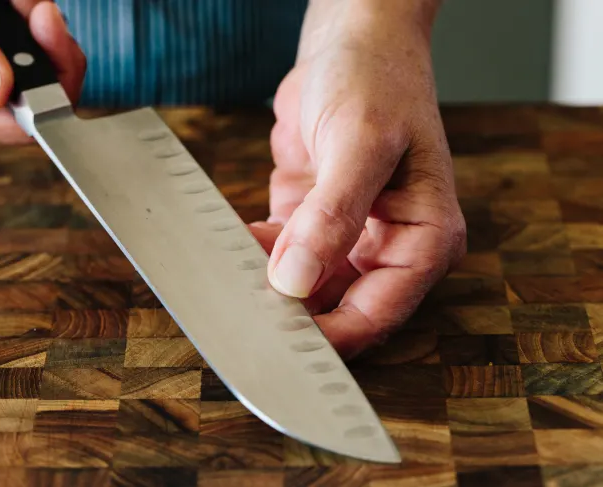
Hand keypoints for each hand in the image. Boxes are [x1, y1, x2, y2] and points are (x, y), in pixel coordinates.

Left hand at [249, 1, 465, 359]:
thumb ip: (332, 215)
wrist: (351, 41)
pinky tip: (231, 251)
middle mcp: (390, 246)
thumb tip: (295, 280)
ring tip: (229, 287)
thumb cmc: (377, 80)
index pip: (377, 313)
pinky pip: (281, 256)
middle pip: (340, 310)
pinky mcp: (314, 222)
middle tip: (244, 324)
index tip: (281, 350)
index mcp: (424, 238)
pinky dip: (255, 257)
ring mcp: (350, 237)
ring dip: (268, 290)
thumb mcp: (360, 143)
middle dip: (294, 320)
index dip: (330, 339)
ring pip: (306, 289)